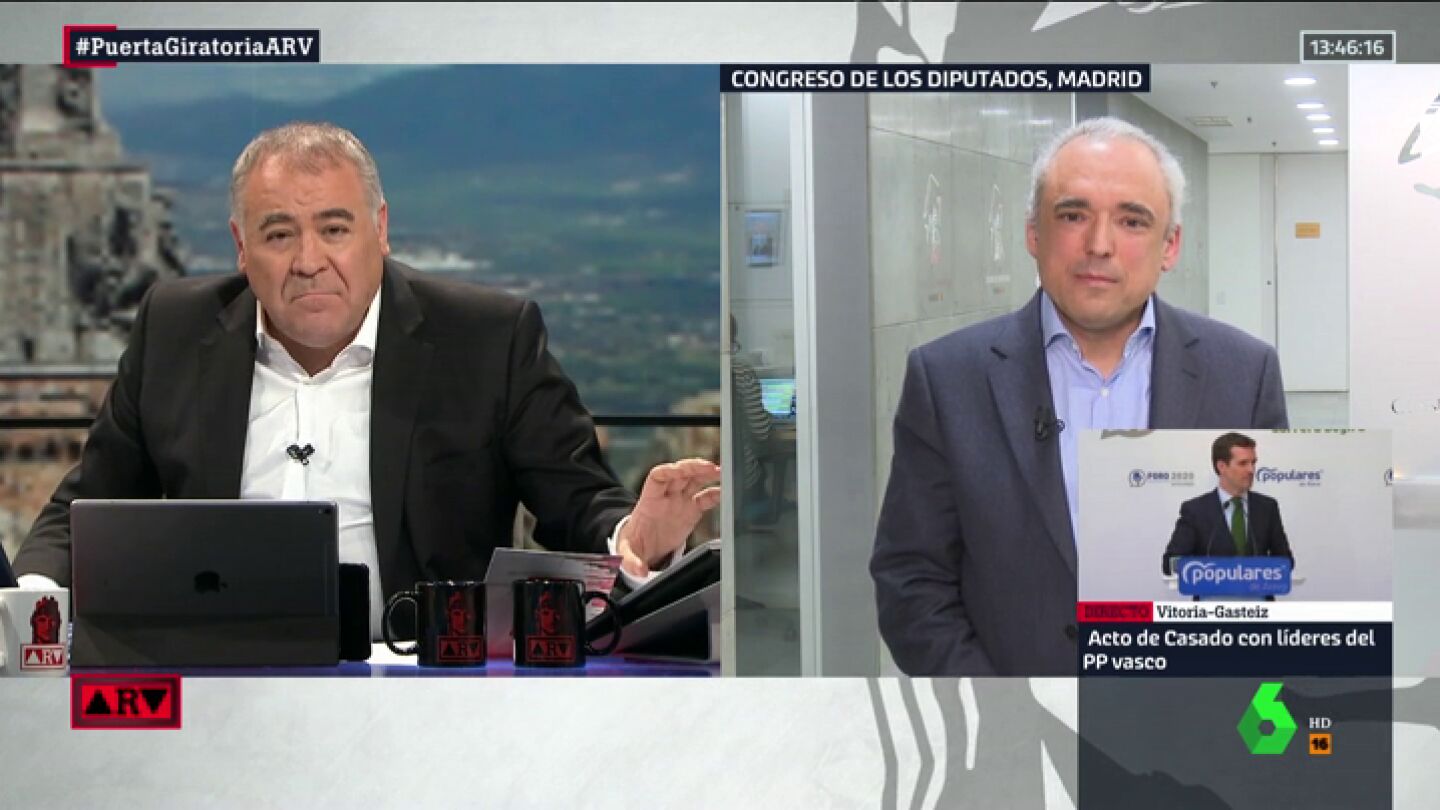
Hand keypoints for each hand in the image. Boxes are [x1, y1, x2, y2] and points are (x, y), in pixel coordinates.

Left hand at [617, 458, 721, 576]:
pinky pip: (705, 498)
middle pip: (680, 474)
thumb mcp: (627, 551)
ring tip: (722, 473)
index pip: (659, 476)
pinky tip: (725, 494)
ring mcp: (680, 501)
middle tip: (711, 467)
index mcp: (650, 500)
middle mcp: (667, 497)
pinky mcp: (691, 511)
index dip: (670, 470)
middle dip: (694, 468)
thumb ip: (630, 560)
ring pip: (695, 480)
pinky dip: (715, 494)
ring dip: (707, 474)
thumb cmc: (634, 542)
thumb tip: (639, 571)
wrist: (643, 547)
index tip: (681, 470)